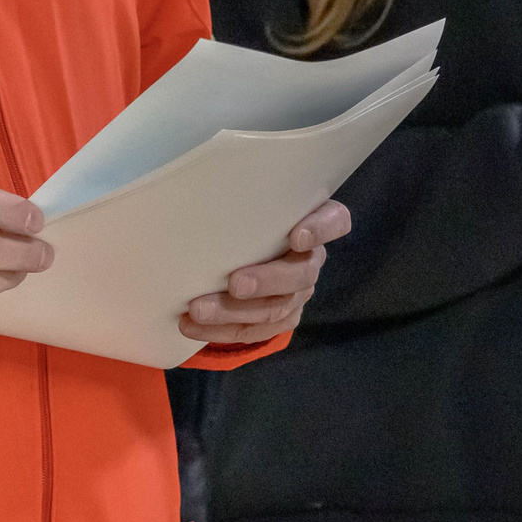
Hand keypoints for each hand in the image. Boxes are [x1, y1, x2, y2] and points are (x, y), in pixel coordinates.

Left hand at [180, 199, 350, 344]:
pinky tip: (192, 326)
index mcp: (312, 222)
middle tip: (234, 283)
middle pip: (301, 273)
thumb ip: (235, 198)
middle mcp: (310, 258)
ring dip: (234, 311)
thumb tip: (186, 190)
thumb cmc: (242, 217)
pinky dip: (222, 330)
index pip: (334, 221)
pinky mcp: (283, 318)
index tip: (296, 236)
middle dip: (266, 281)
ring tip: (198, 310)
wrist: (239, 252)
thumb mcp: (245, 204)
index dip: (320, 230)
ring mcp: (299, 292)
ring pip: (277, 307)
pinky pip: (257, 330)